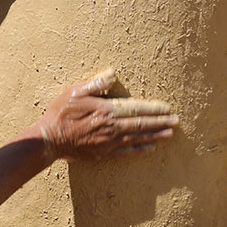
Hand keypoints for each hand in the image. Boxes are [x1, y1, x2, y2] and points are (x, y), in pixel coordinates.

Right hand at [31, 68, 177, 160]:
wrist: (49, 140)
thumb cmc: (60, 113)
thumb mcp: (74, 92)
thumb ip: (95, 84)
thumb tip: (112, 74)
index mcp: (107, 111)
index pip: (136, 108)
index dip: (154, 108)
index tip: (168, 108)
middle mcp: (112, 127)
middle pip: (142, 124)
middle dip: (161, 122)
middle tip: (177, 121)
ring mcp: (109, 142)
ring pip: (138, 138)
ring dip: (156, 135)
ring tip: (170, 134)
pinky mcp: (104, 153)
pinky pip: (127, 151)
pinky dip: (141, 149)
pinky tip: (151, 147)